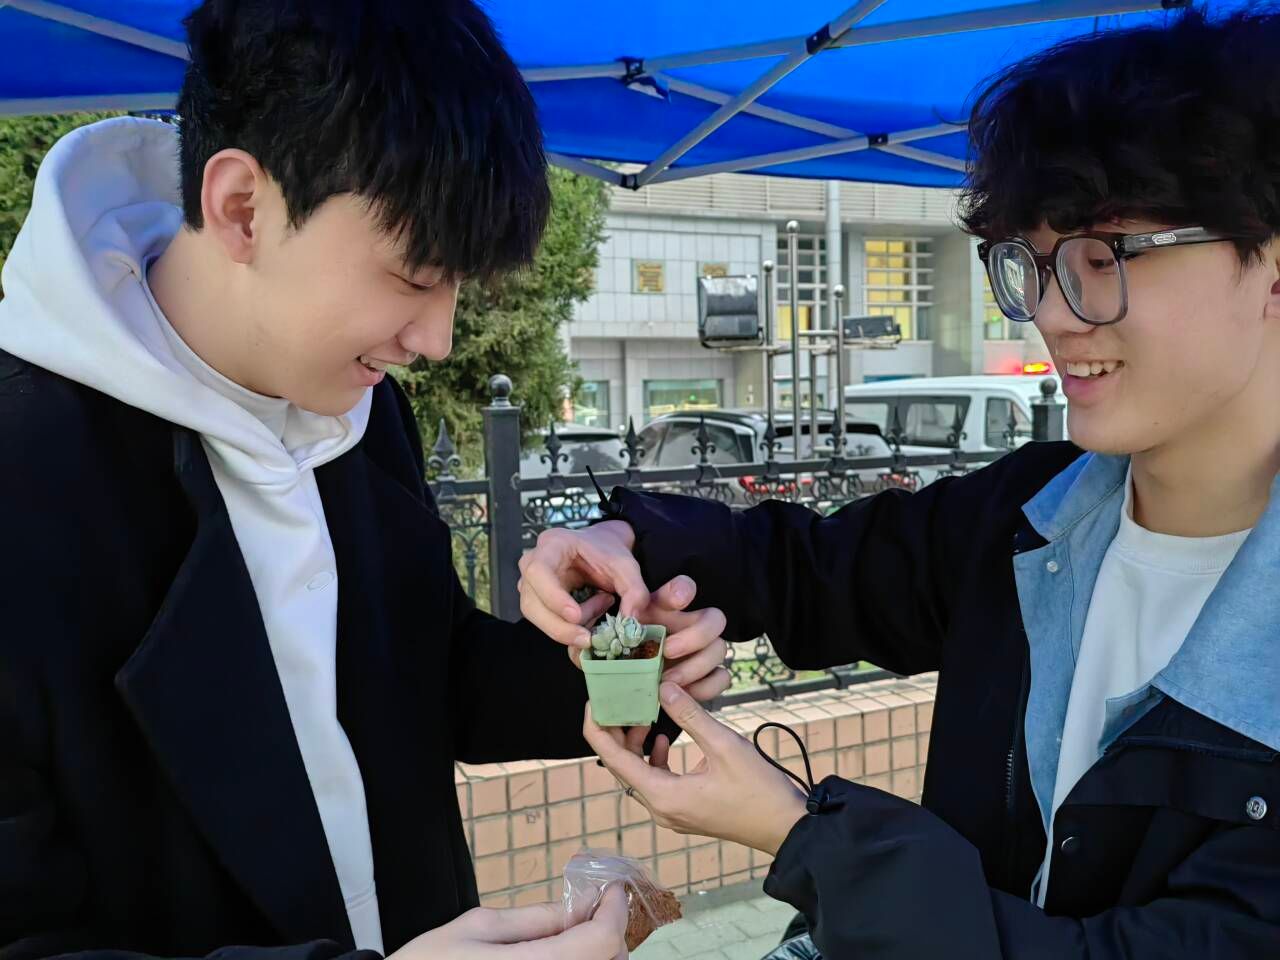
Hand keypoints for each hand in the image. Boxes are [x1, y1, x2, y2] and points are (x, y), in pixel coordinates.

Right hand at [388, 885, 627, 959]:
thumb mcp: (476, 929)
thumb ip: (534, 918)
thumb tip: (578, 905)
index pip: (602, 940)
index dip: (615, 909)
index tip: (613, 889)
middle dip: (608, 932)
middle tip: (591, 910)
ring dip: (597, 955)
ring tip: (574, 933)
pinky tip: (558, 956)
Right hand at [518, 522, 647, 645]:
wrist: (600, 550)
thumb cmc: (608, 552)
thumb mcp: (627, 565)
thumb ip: (635, 590)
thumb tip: (630, 621)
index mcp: (552, 544)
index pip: (539, 571)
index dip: (553, 597)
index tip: (576, 616)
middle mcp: (533, 564)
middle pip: (531, 603)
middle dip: (560, 626)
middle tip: (588, 638)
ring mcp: (531, 584)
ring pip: (537, 617)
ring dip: (569, 626)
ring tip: (601, 606)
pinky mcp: (537, 601)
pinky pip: (547, 622)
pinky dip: (570, 627)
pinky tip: (593, 612)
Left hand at [584, 682, 807, 855]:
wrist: (785, 826)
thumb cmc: (759, 789)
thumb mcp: (724, 745)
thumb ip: (690, 715)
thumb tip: (662, 687)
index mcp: (663, 796)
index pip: (613, 760)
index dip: (598, 730)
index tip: (591, 702)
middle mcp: (660, 808)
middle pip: (621, 767)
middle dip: (617, 732)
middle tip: (618, 699)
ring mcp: (671, 812)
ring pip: (638, 773)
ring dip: (636, 744)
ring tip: (643, 712)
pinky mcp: (683, 810)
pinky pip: (655, 781)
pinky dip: (653, 757)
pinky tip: (663, 736)